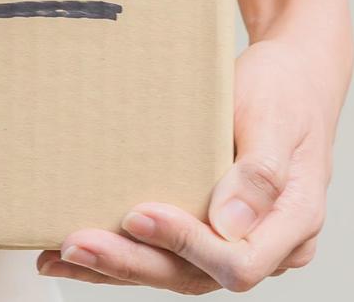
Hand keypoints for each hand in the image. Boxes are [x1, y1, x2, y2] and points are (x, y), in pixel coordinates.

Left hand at [39, 36, 346, 292]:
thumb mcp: (276, 118)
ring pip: (173, 272)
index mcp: (294, 222)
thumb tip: (230, 224)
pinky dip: (120, 255)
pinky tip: (74, 254)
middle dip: (132, 262)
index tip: (139, 215)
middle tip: (77, 244)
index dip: (186, 244)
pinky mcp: (206, 234)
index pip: (239, 260)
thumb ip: (260, 173)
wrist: (292, 79)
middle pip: (196, 275)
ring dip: (116, 266)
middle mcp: (268, 245)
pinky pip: (163, 256)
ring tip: (59, 254)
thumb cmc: (286, 93)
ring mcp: (236, 244)